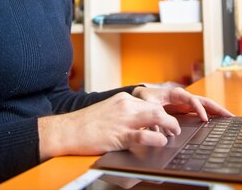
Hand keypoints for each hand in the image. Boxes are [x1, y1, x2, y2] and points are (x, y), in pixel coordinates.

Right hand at [38, 92, 180, 159]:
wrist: (67, 130)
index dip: (163, 112)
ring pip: (157, 117)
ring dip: (170, 126)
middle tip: (175, 129)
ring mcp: (123, 120)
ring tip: (173, 134)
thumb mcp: (108, 111)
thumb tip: (142, 123)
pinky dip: (157, 139)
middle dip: (170, 119)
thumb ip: (125, 114)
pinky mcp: (119, 135)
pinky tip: (160, 142)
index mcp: (123, 99)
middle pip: (157, 108)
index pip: (151, 102)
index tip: (168, 120)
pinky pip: (144, 136)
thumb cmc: (85, 124)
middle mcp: (125, 105)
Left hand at [132, 86, 232, 121]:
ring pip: (205, 105)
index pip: (192, 100)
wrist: (141, 95)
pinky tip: (218, 121)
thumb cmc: (145, 98)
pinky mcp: (185, 109)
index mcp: (176, 94)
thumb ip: (153, 116)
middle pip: (205, 101)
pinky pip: (200, 111)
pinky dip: (210, 115)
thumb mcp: (148, 105)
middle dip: (217, 108)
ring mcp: (186, 103)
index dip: (200, 109)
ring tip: (230, 119)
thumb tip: (160, 130)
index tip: (205, 119)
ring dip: (217, 111)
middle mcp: (184, 97)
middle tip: (230, 116)